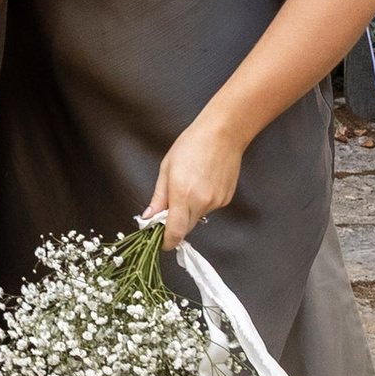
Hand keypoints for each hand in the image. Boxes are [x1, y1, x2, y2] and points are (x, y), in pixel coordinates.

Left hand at [146, 115, 241, 249]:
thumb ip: (158, 198)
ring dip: (188, 211)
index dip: (166, 241)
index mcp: (183, 194)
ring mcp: (216, 202)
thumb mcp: (166, 169)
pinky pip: (209, 209)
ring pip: (197, 218)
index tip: (159, 240)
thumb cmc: (191, 145)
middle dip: (175, 225)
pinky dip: (201, 203)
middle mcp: (201, 202)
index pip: (174, 232)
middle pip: (185, 228)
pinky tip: (202, 183)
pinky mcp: (226, 200)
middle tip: (169, 207)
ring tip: (189, 185)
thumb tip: (148, 218)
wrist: (223, 134)